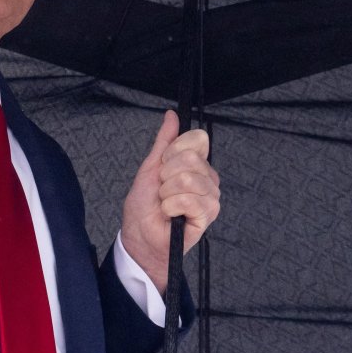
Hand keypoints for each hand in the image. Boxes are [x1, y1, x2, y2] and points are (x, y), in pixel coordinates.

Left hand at [121, 110, 220, 293]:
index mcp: (197, 163)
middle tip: (162, 189)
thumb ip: (164, 141)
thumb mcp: (150, 168)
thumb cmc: (144, 206)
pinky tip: (171, 215)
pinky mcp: (209, 215)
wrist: (140, 237)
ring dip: (167, 193)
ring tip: (165, 203)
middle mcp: (208, 178)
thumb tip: (172, 115)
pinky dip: (172, 206)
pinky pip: (191, 200)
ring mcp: (211, 196)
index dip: (174, 150)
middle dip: (166, 174)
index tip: (163, 166)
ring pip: (190, 179)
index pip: (198, 139)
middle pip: (192, 158)